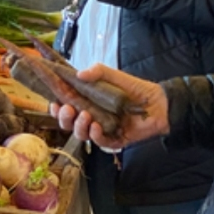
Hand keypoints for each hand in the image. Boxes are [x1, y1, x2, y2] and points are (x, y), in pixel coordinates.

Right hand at [50, 64, 169, 149]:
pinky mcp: (115, 140)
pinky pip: (100, 142)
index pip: (66, 108)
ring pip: (81, 134)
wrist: (159, 103)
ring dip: (78, 126)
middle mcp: (92, 117)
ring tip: (84, 115)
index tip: (54, 103)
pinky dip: (95, 135)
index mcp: (88, 103)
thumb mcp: (114, 76)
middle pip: (69, 124)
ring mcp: (102, 130)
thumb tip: (79, 74)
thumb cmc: (136, 89)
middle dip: (64, 118)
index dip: (57, 108)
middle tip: (68, 109)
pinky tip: (96, 126)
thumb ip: (97, 71)